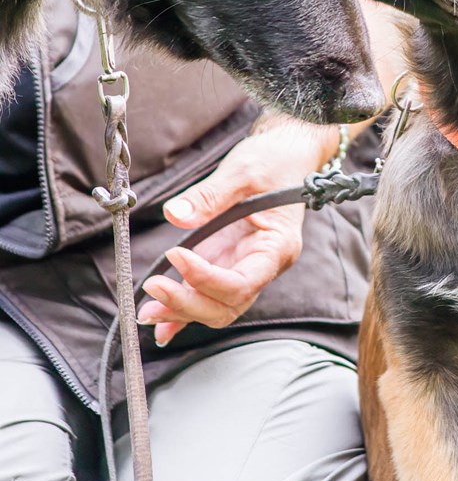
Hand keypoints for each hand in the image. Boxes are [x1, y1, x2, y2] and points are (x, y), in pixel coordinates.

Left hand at [136, 121, 337, 345]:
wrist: (286, 156)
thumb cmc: (273, 161)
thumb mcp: (242, 172)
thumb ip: (209, 196)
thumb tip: (174, 215)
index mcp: (277, 247)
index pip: (242, 282)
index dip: (206, 277)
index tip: (176, 255)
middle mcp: (264, 266)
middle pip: (228, 304)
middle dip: (189, 303)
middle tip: (154, 288)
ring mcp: (247, 268)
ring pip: (217, 307)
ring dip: (182, 311)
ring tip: (147, 310)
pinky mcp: (230, 264)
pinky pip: (210, 297)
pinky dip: (186, 312)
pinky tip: (162, 324)